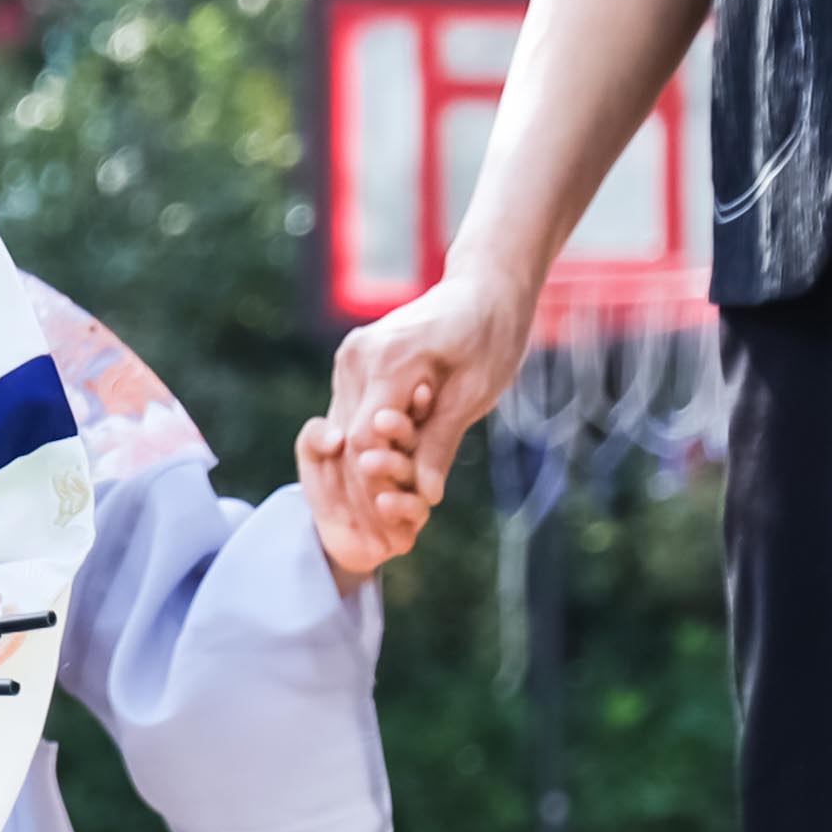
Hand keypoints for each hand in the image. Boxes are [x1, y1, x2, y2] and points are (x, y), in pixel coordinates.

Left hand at [294, 410, 437, 586]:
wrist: (333, 533)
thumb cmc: (325, 483)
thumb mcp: (311, 455)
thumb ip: (314, 437)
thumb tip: (336, 439)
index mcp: (390, 434)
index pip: (401, 413)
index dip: (395, 407)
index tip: (381, 404)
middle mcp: (408, 456)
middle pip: (412, 437)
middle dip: (397, 428)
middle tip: (380, 420)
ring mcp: (414, 485)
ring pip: (414, 471)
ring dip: (392, 464)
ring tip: (367, 462)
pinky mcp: (414, 517)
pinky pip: (417, 508)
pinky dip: (402, 504)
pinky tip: (384, 501)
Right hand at [326, 259, 536, 524]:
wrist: (483, 288)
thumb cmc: (490, 335)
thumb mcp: (475, 392)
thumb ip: (441, 441)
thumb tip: (424, 495)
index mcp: (388, 361)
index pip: (362, 443)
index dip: (376, 492)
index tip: (396, 533)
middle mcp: (356, 358)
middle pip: (345, 443)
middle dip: (366, 495)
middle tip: (392, 543)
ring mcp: (350, 360)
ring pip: (342, 434)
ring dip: (364, 478)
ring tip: (391, 523)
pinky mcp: (354, 366)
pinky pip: (350, 418)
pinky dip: (366, 453)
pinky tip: (388, 486)